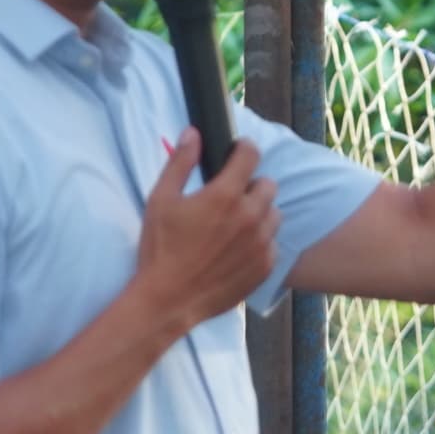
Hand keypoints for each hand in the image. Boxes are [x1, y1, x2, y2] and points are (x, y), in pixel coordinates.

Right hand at [131, 133, 278, 335]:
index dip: (244, 149)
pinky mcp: (265, 267)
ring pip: (274, 214)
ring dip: (259, 213)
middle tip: (230, 196)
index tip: (238, 152)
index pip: (251, 155)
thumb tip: (193, 133)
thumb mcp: (161, 200)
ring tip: (235, 224)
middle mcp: (250, 216)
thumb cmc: (160, 249)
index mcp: (225, 195)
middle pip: (268, 185)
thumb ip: (180, 162)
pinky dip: (260, 241)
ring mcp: (261, 243)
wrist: (168, 300)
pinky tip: (238, 249)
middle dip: (251, 185)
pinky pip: (273, 243)